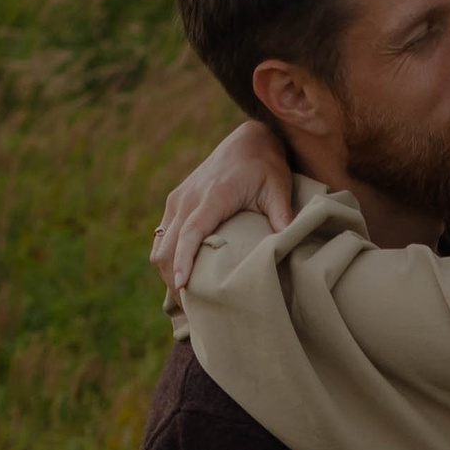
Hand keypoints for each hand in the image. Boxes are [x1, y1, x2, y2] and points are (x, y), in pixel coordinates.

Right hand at [150, 121, 295, 298]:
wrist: (247, 139)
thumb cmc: (266, 165)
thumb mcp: (278, 188)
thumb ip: (282, 216)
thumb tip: (289, 244)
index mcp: (213, 195)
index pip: (191, 232)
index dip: (184, 260)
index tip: (182, 285)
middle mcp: (189, 197)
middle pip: (168, 245)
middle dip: (173, 279)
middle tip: (189, 310)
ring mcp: (178, 199)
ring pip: (160, 244)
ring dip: (167, 272)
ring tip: (184, 300)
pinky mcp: (175, 202)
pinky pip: (162, 236)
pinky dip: (166, 259)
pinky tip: (179, 278)